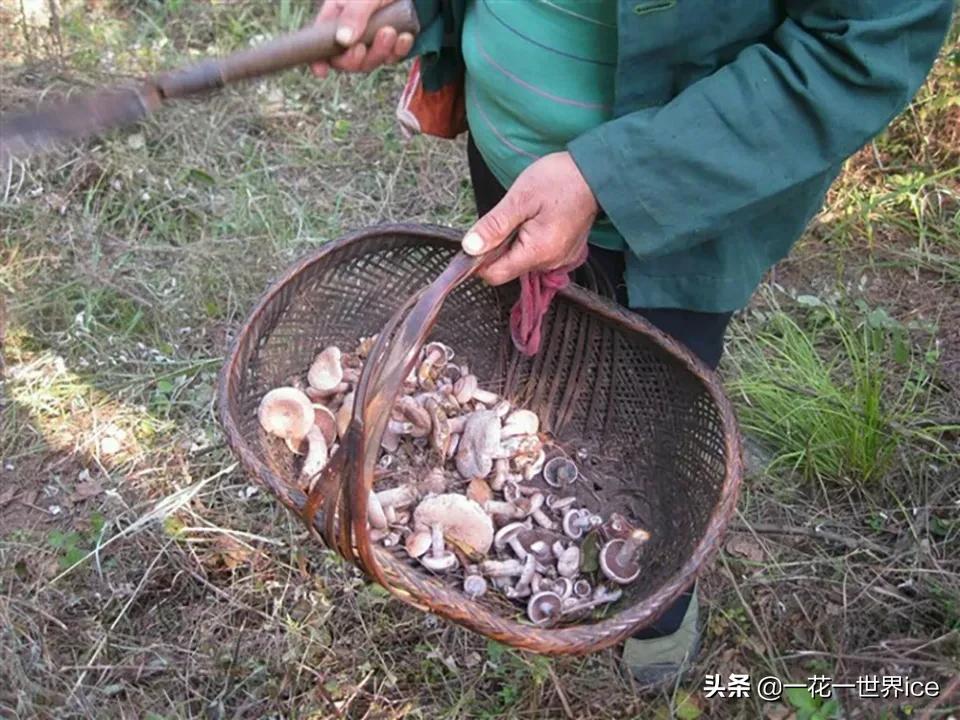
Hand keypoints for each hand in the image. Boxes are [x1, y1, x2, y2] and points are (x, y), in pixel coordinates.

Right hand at [310, 0, 414, 77]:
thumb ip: (354, 14)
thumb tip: (343, 40)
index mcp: (336, 17)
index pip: (320, 43)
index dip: (318, 60)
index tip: (321, 71)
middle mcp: (351, 33)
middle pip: (346, 61)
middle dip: (355, 59)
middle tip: (363, 46)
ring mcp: (371, 42)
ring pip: (369, 63)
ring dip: (379, 52)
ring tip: (389, 32)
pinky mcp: (391, 47)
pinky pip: (392, 58)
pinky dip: (399, 51)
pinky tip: (405, 37)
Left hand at [462, 152, 598, 284]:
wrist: (595, 172)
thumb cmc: (560, 180)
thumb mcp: (520, 198)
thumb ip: (494, 225)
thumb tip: (470, 247)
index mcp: (538, 252)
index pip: (495, 275)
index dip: (479, 260)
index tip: (480, 237)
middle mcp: (550, 263)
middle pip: (507, 268)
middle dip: (499, 247)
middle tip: (510, 217)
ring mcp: (560, 260)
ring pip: (521, 261)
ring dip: (515, 242)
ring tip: (527, 215)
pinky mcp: (564, 254)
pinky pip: (536, 255)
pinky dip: (529, 241)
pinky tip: (537, 221)